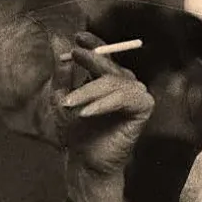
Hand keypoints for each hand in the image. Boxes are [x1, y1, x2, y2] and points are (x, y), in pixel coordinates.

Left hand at [57, 32, 153, 180]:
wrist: (85, 163)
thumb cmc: (75, 134)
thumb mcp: (61, 99)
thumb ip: (61, 74)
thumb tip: (58, 41)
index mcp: (108, 79)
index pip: (104, 54)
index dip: (93, 43)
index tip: (77, 38)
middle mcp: (124, 83)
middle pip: (109, 64)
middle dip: (89, 59)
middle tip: (73, 56)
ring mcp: (136, 94)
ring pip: (112, 82)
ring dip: (88, 91)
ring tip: (67, 105)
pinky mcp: (143, 108)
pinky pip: (124, 98)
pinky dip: (104, 104)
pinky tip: (85, 113)